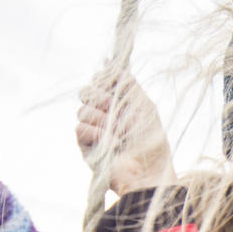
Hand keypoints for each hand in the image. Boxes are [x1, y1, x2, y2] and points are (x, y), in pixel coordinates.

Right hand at [77, 62, 176, 192]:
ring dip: (102, 119)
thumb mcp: (143, 105)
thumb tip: (108, 60)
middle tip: (116, 112)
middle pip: (86, 92)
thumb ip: (125, 82)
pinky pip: (80, 128)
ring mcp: (94, 131)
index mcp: (118, 104)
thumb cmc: (151, 140)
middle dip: (101, 98)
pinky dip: (96, 134)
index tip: (116, 90)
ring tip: (118, 133)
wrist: (148, 170)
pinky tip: (110, 144)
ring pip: (82, 110)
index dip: (105, 82)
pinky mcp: (86, 148)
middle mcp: (104, 116)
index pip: (99, 81)